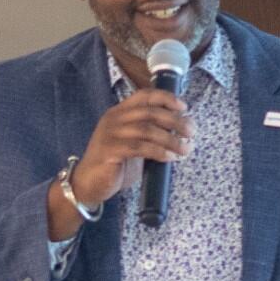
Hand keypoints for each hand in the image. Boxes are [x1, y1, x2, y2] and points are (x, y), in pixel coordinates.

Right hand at [55, 88, 192, 227]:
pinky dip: (158, 151)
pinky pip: (139, 147)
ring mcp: (110, 134)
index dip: (166, 98)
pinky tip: (169, 158)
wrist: (88, 184)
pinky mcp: (110, 151)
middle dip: (175, 121)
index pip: (144, 96)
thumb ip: (150, 133)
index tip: (184, 106)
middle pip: (150, 112)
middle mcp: (113, 119)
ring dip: (171, 139)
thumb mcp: (133, 143)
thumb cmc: (114, 164)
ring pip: (147, 130)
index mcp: (119, 112)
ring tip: (185, 149)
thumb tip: (180, 130)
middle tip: (191, 132)